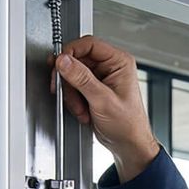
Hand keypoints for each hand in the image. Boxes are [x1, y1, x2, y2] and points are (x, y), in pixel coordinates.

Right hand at [51, 35, 161, 179]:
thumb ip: (81, 79)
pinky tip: (83, 110)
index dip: (71, 52)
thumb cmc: (128, 125)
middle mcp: (110, 67)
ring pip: (72, 74)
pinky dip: (73, 100)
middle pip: (77, 60)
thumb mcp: (102, 100)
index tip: (59, 64)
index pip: (89, 44)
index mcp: (119, 62)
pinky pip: (73, 87)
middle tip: (66, 91)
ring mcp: (101, 78)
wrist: (128, 144)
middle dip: (69, 80)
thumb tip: (64, 61)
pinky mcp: (93, 89)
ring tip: (81, 108)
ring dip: (71, 93)